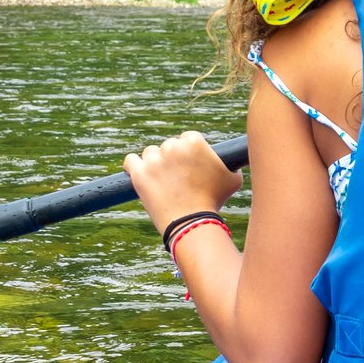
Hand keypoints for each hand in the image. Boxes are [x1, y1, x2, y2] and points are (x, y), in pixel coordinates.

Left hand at [125, 133, 242, 231]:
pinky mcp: (139, 173)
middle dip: (173, 159)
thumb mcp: (233, 179)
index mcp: (194, 142)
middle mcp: (173, 146)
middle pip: (169, 145)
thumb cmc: (214, 201)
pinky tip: (141, 175)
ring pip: (150, 153)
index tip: (190, 166)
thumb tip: (233, 159)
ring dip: (155, 164)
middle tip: (178, 178)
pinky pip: (130, 161)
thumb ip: (231, 164)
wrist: (192, 223)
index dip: (189, 152)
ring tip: (163, 182)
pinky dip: (134, 167)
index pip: (187, 138)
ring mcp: (154, 160)